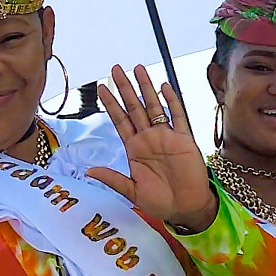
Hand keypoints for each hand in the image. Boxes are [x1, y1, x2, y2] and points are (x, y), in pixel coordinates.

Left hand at [87, 65, 217, 229]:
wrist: (186, 207)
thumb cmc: (160, 201)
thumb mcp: (132, 192)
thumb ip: (113, 179)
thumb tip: (90, 171)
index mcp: (134, 148)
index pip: (120, 120)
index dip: (111, 104)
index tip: (101, 87)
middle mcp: (148, 138)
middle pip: (134, 108)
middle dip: (125, 88)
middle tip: (115, 69)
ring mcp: (166, 137)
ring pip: (154, 106)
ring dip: (146, 88)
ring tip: (138, 68)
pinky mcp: (184, 140)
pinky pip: (178, 116)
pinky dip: (171, 101)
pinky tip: (164, 87)